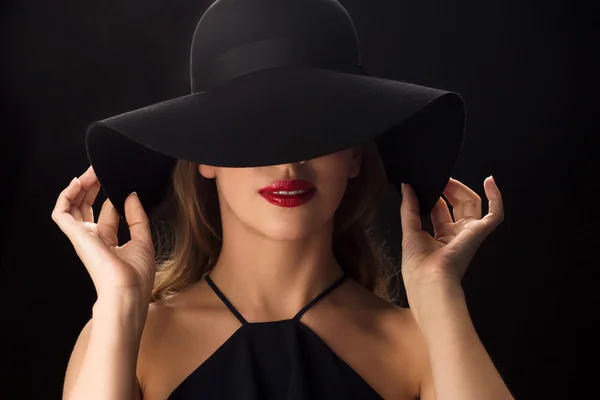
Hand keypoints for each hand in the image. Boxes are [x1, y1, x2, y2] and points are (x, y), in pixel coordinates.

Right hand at [52, 166, 155, 302]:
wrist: (127, 291)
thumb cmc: (136, 275)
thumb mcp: (143, 240)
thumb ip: (137, 217)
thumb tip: (130, 195)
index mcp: (108, 241)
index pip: (106, 212)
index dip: (112, 196)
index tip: (122, 184)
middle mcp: (92, 238)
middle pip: (86, 206)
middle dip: (93, 186)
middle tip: (101, 170)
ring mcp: (82, 236)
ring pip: (73, 205)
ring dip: (80, 186)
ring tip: (90, 172)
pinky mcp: (75, 235)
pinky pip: (61, 212)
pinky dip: (65, 196)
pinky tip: (77, 183)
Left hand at [400, 176, 503, 291]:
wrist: (428, 280)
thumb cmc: (418, 266)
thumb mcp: (409, 232)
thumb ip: (408, 208)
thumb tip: (407, 187)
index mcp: (441, 239)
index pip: (441, 210)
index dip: (434, 195)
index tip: (424, 184)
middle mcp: (457, 235)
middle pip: (457, 204)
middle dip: (447, 189)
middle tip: (437, 179)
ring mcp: (469, 233)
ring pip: (472, 203)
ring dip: (460, 188)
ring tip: (446, 178)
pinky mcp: (480, 232)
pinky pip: (496, 214)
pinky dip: (496, 197)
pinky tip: (490, 181)